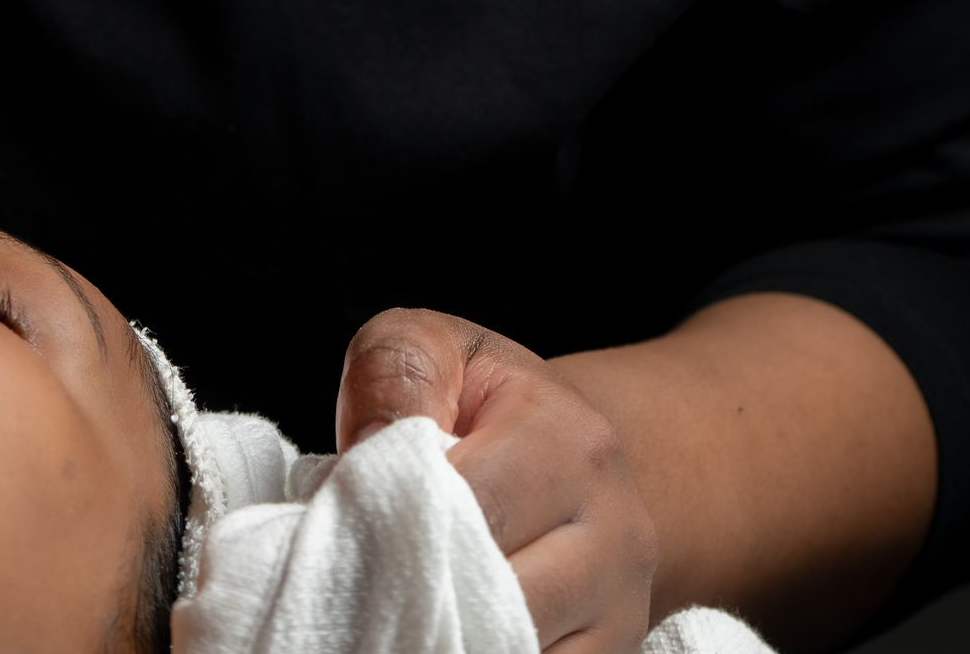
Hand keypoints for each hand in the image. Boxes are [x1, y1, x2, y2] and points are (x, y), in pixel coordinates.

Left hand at [337, 307, 657, 652]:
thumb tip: (370, 450)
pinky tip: (442, 631)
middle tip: (360, 576)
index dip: (396, 516)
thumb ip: (398, 372)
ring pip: (515, 645)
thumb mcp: (433, 347)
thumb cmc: (482, 401)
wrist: (567, 455)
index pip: (471, 501)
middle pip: (496, 592)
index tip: (350, 519)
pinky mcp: (613, 653)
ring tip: (398, 604)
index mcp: (570, 440)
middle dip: (416, 586)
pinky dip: (479, 653)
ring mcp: (620, 604)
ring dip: (445, 634)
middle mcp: (616, 527)